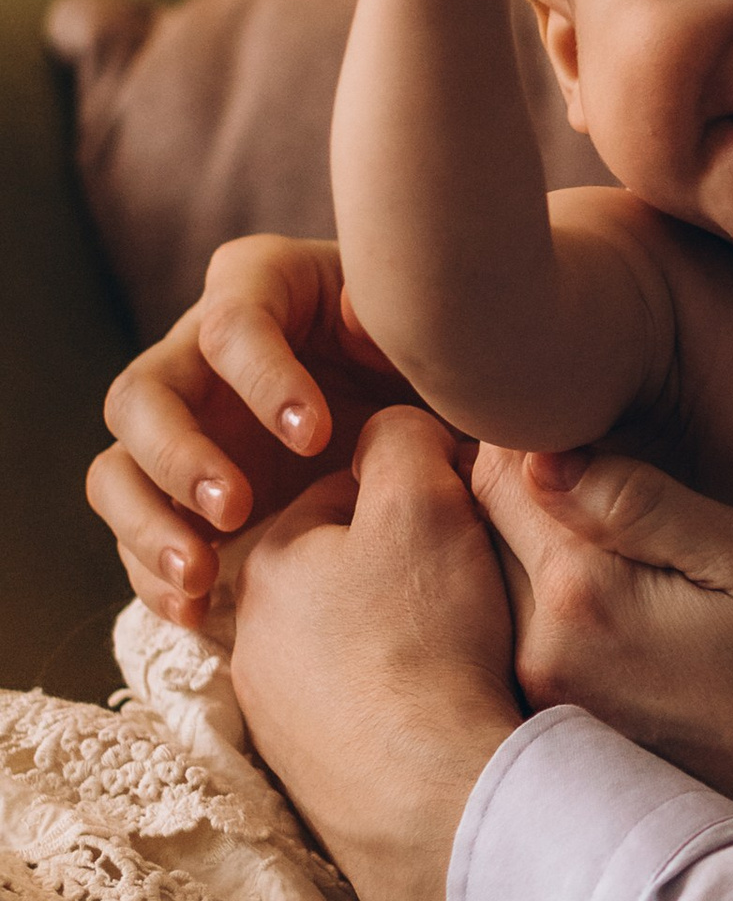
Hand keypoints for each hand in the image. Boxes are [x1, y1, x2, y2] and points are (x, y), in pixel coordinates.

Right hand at [91, 235, 418, 622]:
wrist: (446, 425)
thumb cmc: (437, 361)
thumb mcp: (428, 337)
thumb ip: (393, 324)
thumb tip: (351, 313)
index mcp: (261, 289)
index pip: (233, 322)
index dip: (265, 378)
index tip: (317, 436)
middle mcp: (200, 353)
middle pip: (143, 394)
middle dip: (179, 455)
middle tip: (234, 509)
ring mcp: (183, 427)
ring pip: (118, 467)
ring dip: (147, 523)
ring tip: (198, 575)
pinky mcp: (180, 494)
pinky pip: (137, 532)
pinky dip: (154, 573)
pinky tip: (193, 612)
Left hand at [231, 410, 522, 900]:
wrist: (430, 796)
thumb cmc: (426, 641)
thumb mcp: (425, 504)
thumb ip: (406, 440)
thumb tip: (397, 429)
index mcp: (266, 561)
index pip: (345, 494)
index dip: (418, 494)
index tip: (466, 517)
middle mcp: (250, 638)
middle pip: (343, 572)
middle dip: (400, 568)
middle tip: (472, 583)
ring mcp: (275, 714)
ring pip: (348, 644)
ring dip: (398, 638)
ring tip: (464, 650)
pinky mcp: (307, 774)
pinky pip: (357, 713)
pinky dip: (396, 703)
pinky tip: (442, 707)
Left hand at [475, 446, 732, 900]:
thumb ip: (646, 503)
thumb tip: (543, 451)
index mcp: (582, 596)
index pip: (497, 472)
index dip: (541, 434)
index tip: (599, 436)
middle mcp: (538, 660)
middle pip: (482, 535)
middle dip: (528, 500)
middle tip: (608, 495)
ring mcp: (543, 712)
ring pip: (496, 594)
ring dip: (535, 564)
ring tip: (626, 572)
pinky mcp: (560, 748)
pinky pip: (521, 653)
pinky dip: (552, 625)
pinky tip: (628, 635)